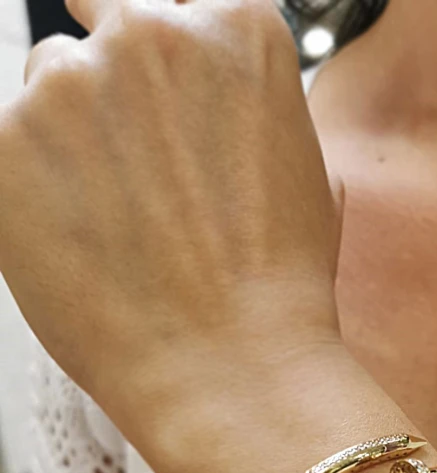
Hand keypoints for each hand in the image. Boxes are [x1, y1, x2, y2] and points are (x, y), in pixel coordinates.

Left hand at [0, 0, 342, 437]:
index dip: (162, 55)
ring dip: (67, 138)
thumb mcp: (301, 168)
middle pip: (105, 29)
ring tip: (109, 227)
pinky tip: (75, 247)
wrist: (229, 367)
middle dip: (112, 86)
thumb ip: (242, 108)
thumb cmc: (275, 289)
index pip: (177, 7)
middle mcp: (151, 35)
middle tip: (125, 162)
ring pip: (48, 85)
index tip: (147, 80)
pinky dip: (28, 189)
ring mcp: (72, 83)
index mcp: (236, 31)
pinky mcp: (5, 142)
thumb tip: (205, 109)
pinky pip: (7, 148)